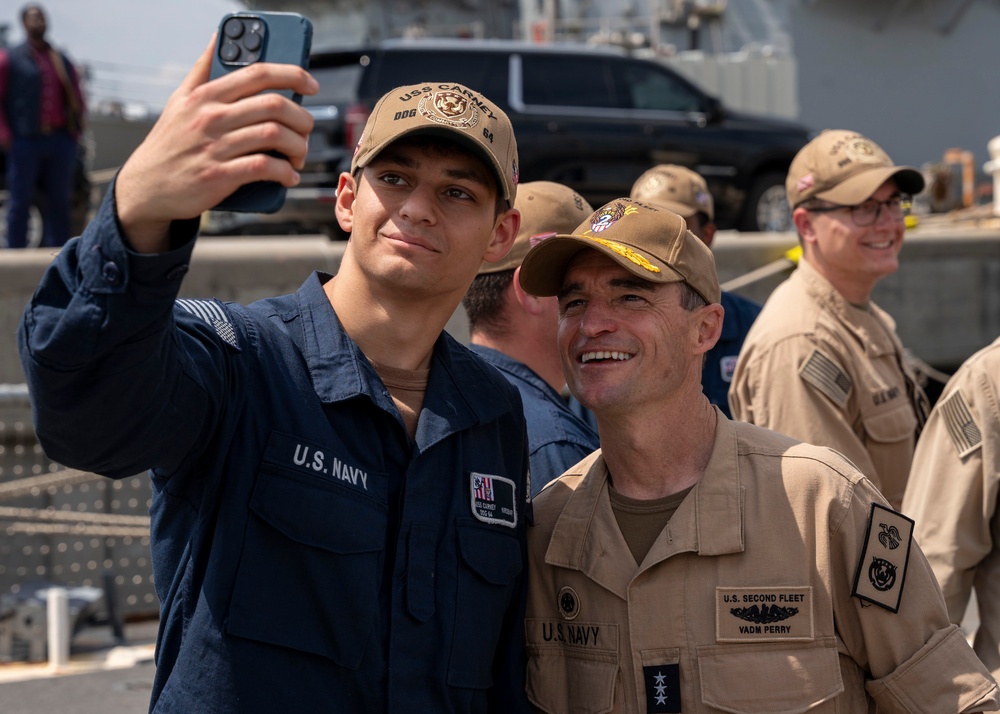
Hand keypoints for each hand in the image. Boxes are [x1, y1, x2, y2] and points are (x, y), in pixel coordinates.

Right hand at [115, 36, 317, 252]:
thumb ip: (203, 68)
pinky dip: (284, 172)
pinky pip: (263, 167)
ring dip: (298, 146)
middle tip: (306, 129)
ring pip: (273, 135)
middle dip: (302, 118)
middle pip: (274, 105)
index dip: (292, 75)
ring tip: (299, 155)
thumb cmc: (170, 142)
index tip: (311, 85)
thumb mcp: (180, 99)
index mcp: (207, 95)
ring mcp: (215, 147)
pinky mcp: (218, 176)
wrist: (147, 187)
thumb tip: (219, 37)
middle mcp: (211, 117)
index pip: (258, 73)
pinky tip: (289, 175)